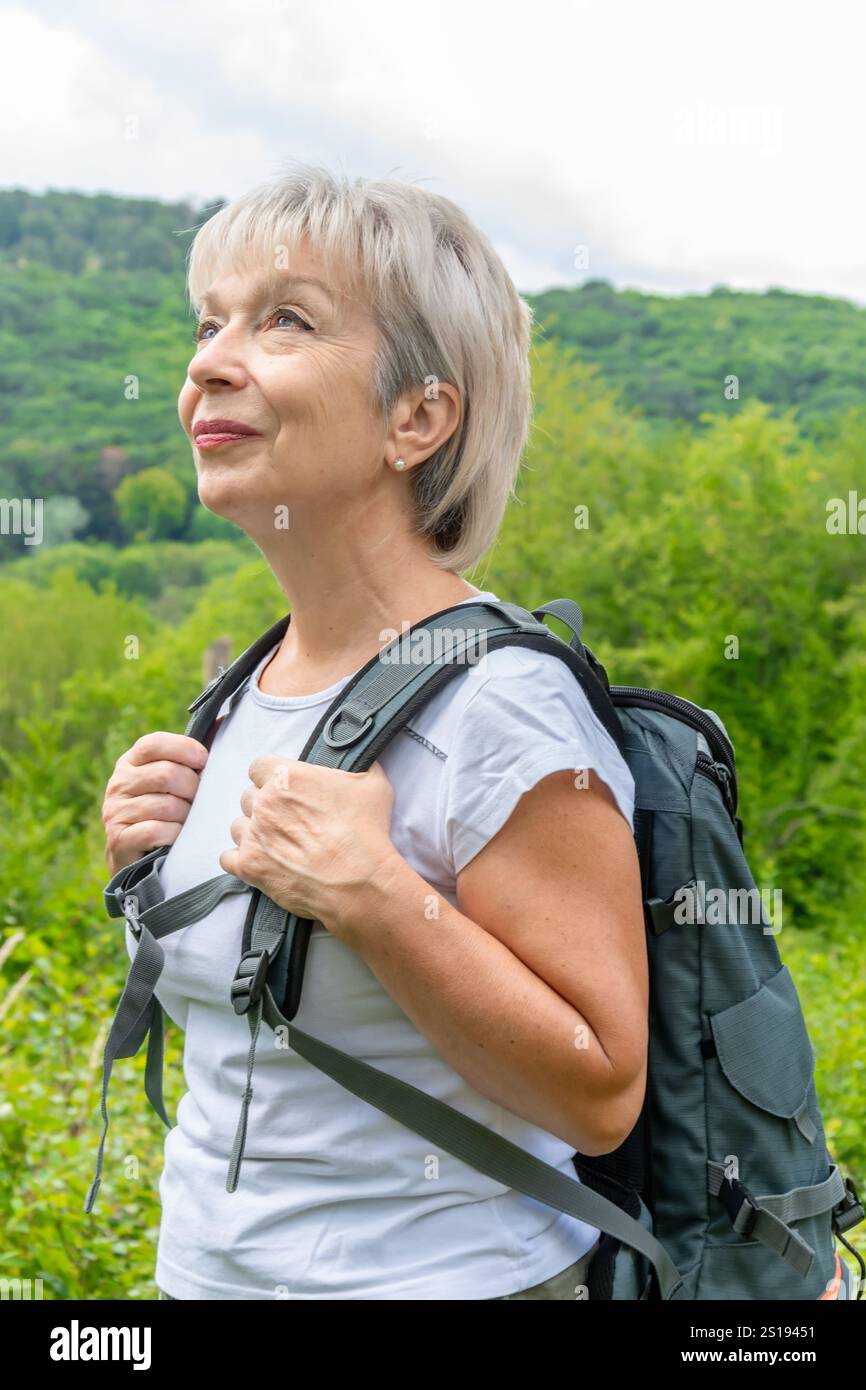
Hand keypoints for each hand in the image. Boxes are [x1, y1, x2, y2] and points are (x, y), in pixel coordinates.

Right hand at [103, 732, 208, 876]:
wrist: (136, 858)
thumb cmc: (164, 812)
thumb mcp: (172, 780)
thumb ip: (192, 754)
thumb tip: (225, 721)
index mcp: (130, 762)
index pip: (154, 743)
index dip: (184, 749)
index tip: (203, 761)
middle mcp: (118, 784)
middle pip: (166, 774)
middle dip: (192, 788)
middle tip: (198, 800)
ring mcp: (115, 811)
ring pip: (166, 805)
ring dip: (186, 816)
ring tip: (186, 821)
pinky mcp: (118, 839)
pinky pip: (158, 830)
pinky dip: (175, 835)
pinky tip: (176, 837)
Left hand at [218, 756, 400, 936]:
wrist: (360, 882)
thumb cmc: (366, 833)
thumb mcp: (373, 784)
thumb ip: (359, 765)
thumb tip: (360, 757)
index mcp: (287, 777)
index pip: (258, 766)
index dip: (270, 777)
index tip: (283, 788)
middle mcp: (264, 803)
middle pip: (248, 796)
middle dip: (264, 805)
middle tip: (287, 819)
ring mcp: (254, 836)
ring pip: (238, 826)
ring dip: (253, 832)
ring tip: (276, 843)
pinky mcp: (250, 867)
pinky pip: (227, 858)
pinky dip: (240, 860)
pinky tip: (260, 861)